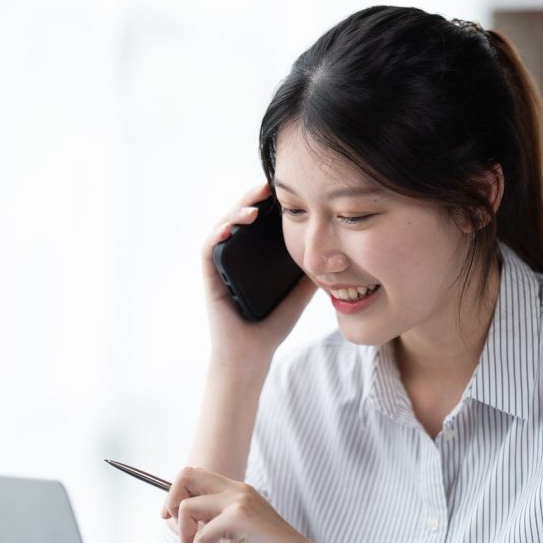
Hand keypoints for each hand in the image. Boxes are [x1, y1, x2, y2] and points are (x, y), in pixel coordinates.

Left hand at [161, 466, 324, 542]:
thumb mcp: (237, 538)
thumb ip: (215, 527)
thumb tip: (187, 525)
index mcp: (238, 492)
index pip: (195, 475)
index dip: (176, 494)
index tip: (170, 519)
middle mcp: (238, 490)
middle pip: (186, 475)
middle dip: (171, 503)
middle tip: (180, 533)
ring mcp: (240, 501)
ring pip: (187, 506)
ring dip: (183, 536)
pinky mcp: (241, 519)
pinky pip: (201, 536)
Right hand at [201, 183, 315, 371]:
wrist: (252, 356)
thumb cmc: (272, 327)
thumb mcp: (299, 294)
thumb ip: (310, 273)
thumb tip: (334, 252)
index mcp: (252, 257)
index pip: (257, 222)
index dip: (267, 203)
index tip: (284, 190)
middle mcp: (234, 257)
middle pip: (239, 216)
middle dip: (251, 199)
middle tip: (268, 186)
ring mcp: (221, 266)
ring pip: (222, 226)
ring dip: (235, 212)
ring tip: (253, 208)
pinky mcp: (210, 278)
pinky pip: (208, 249)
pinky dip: (217, 235)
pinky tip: (230, 227)